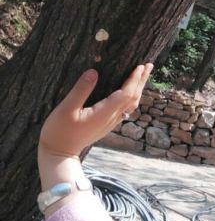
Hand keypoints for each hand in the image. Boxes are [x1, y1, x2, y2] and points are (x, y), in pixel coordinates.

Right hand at [38, 63, 153, 159]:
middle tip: (149, 65)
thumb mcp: (66, 109)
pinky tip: (129, 92)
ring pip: (131, 104)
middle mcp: (112, 118)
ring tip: (143, 75)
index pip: (126, 94)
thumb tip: (93, 72)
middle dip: (142, 81)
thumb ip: (81, 90)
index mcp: (104, 113)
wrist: (59, 154)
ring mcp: (111, 122)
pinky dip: (132, 97)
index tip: (140, 66)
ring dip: (139, 88)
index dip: (134, 79)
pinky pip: (126, 109)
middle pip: (133, 98)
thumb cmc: (59, 131)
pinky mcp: (106, 124)